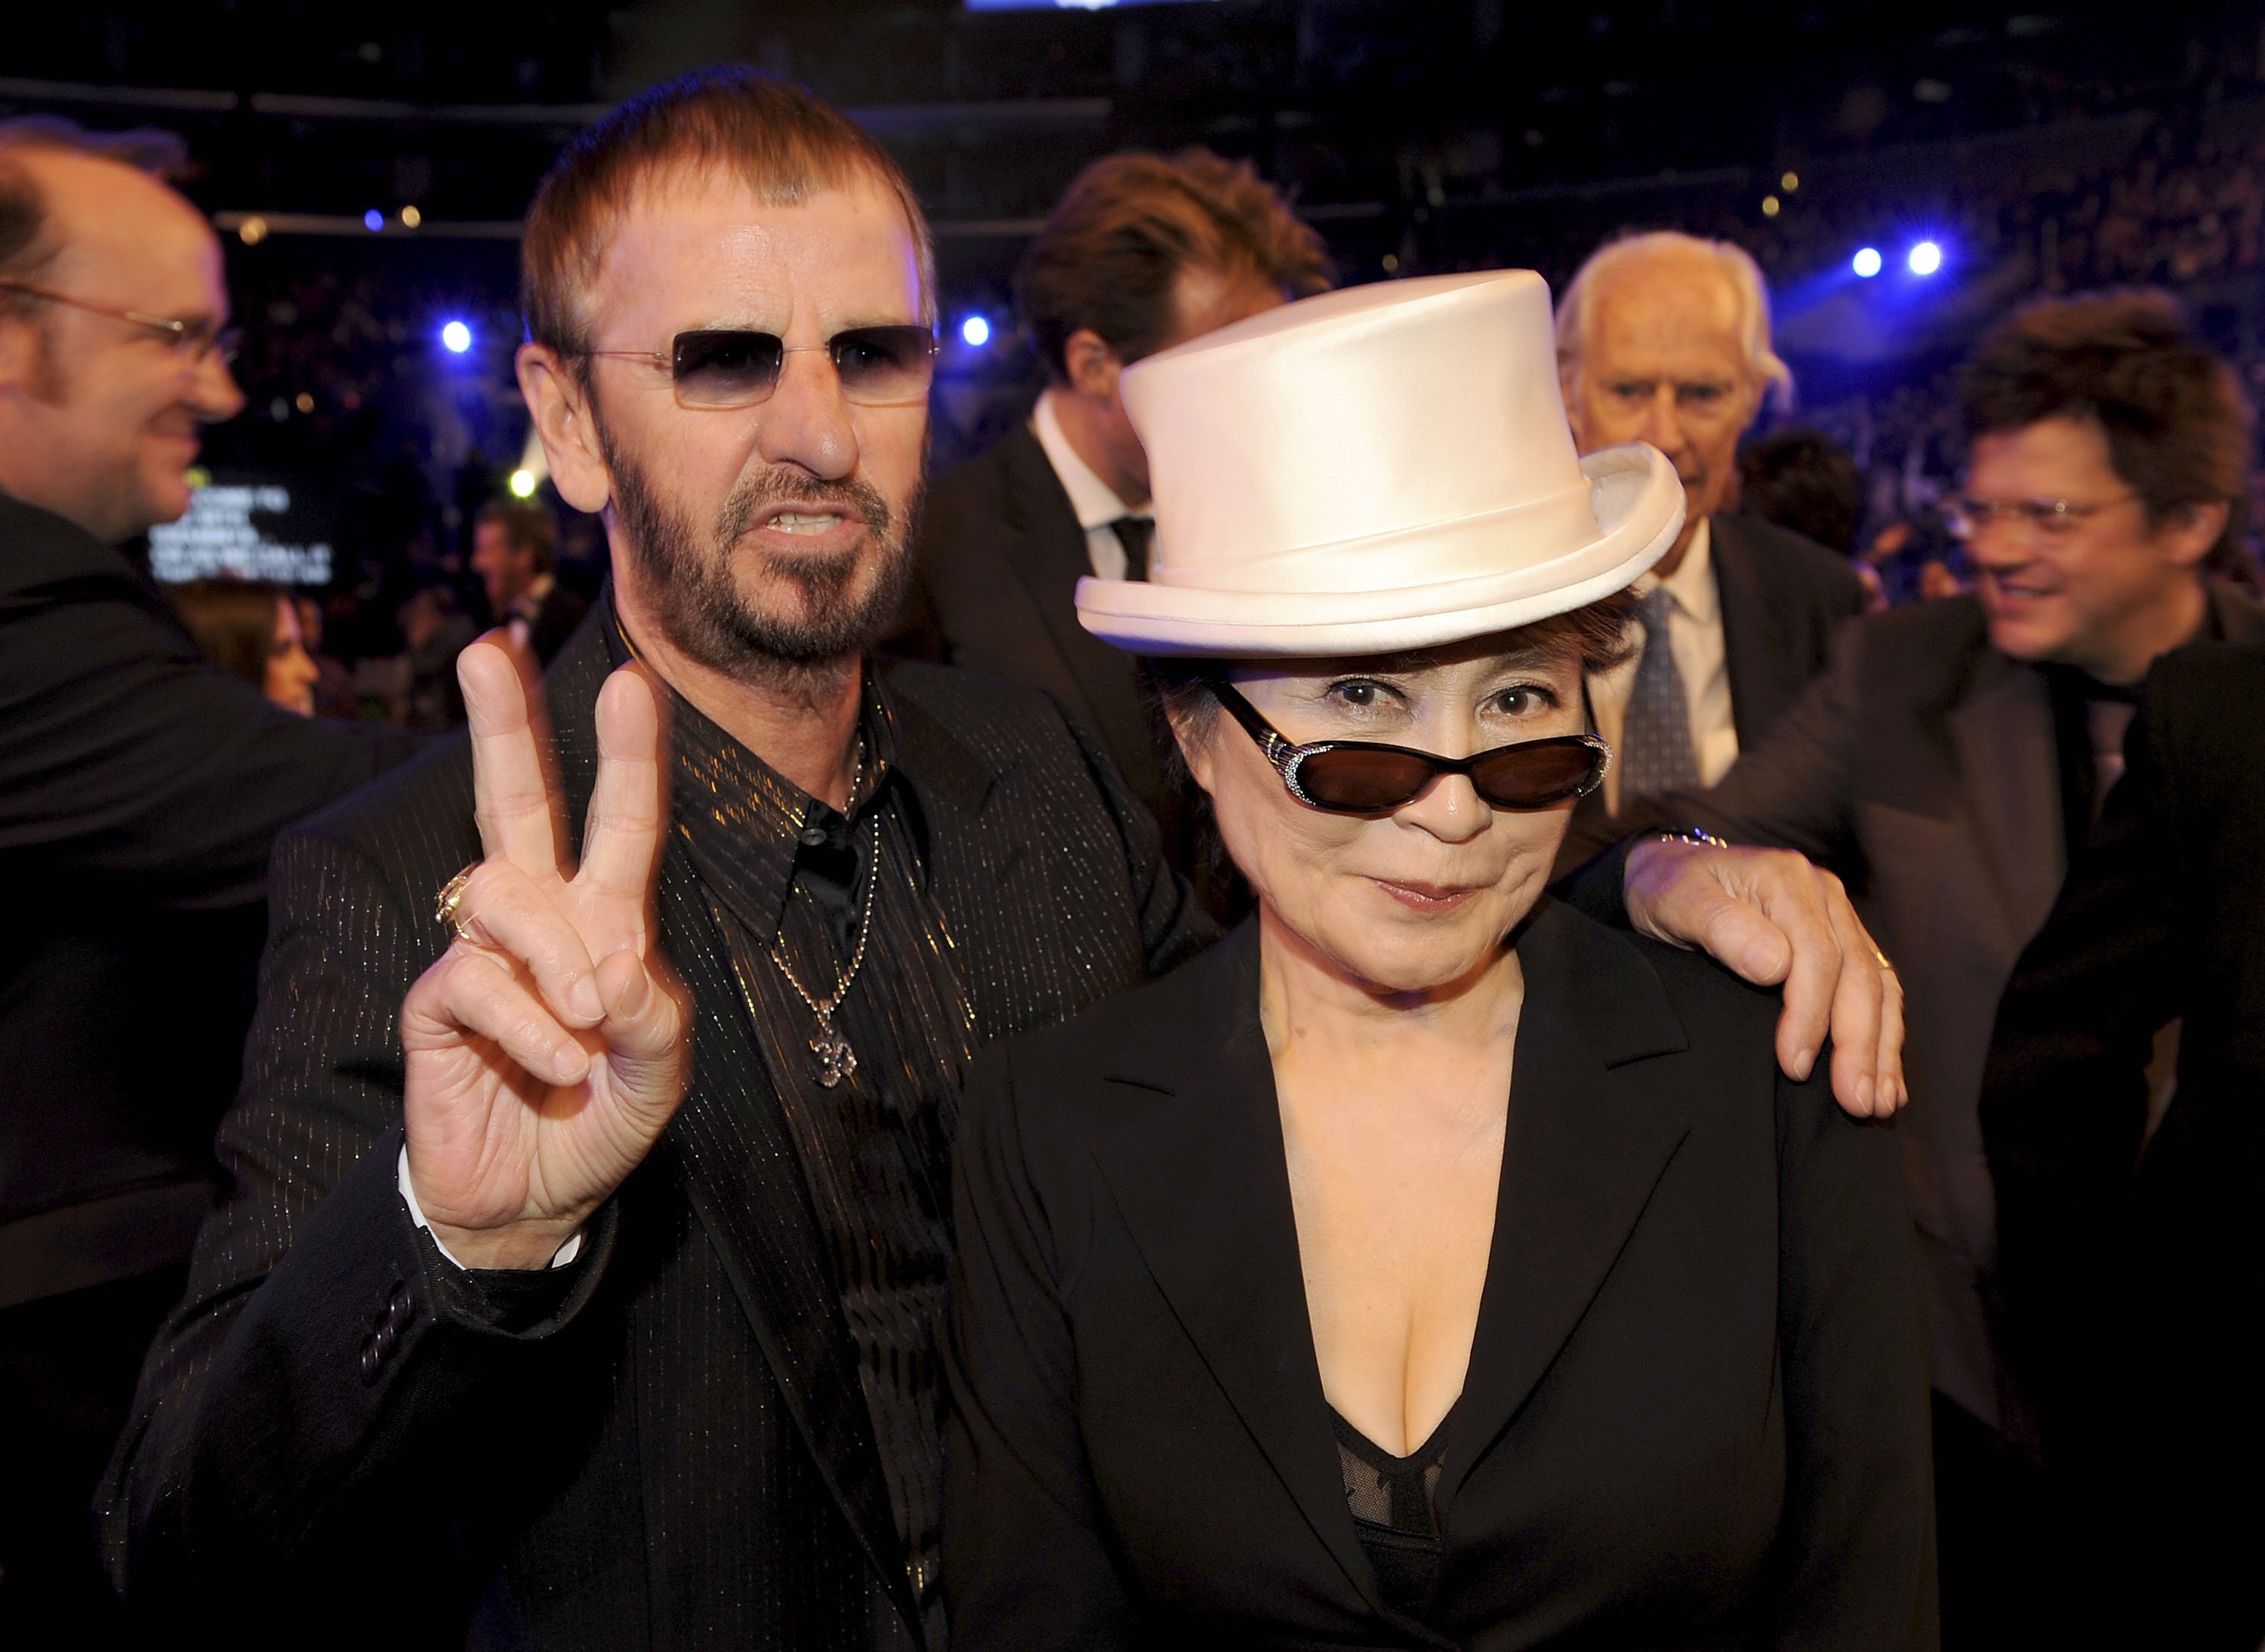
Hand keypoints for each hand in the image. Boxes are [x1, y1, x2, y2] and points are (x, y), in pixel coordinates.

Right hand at [398, 638, 690, 1269]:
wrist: (535, 1201)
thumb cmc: (602, 1118)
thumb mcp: (660, 1070)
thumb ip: (652, 1016)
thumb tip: (608, 966)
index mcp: (604, 918)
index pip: (619, 824)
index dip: (627, 755)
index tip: (633, 679)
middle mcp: (539, 919)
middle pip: (514, 804)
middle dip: (503, 726)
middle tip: (489, 648)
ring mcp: (482, 954)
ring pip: (504, 893)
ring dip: (559, 957)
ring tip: (588, 1024)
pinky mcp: (435, 1004)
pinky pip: (476, 978)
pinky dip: (531, 1024)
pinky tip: (557, 1061)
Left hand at [1624, 836, 1905, 1119]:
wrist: (1668, 870)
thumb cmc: (1668, 889)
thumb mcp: (1676, 900)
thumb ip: (1721, 926)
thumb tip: (1775, 966)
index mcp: (1786, 879)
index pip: (1817, 954)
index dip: (1811, 1014)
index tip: (1796, 1065)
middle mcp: (1822, 894)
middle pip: (1858, 974)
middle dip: (1859, 1042)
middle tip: (1855, 1102)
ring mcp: (1837, 916)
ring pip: (1877, 985)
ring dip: (1881, 1047)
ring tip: (1877, 1103)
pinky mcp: (1842, 940)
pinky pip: (1877, 988)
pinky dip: (1884, 1035)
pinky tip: (1886, 1080)